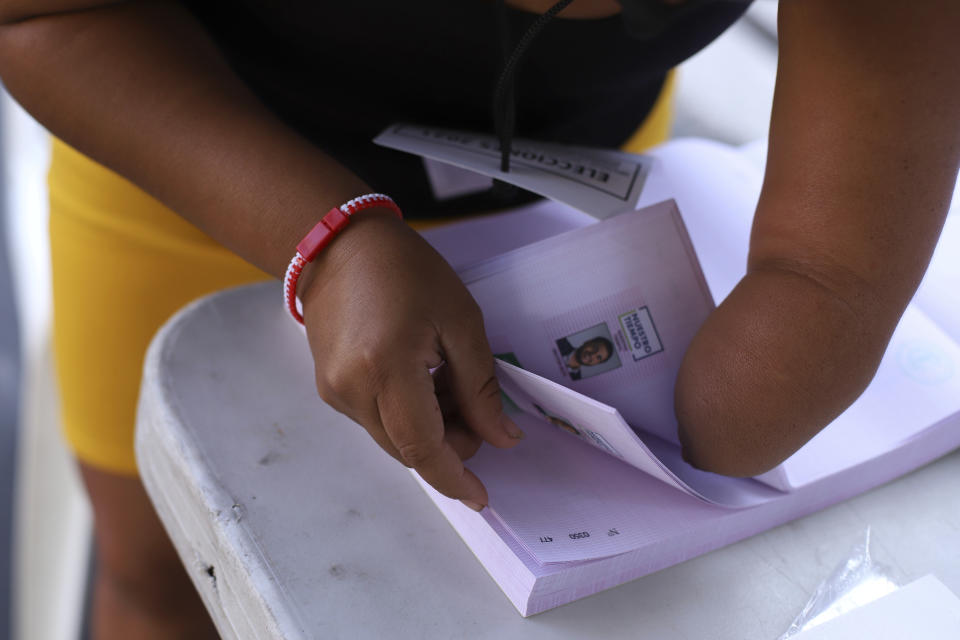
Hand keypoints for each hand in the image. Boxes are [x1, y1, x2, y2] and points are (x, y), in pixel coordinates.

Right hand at [298, 210, 523, 508]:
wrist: (340, 246)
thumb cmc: (407, 272)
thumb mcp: (460, 321)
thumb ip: (480, 388)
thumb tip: (500, 438)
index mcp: (386, 368)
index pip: (422, 447)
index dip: (454, 477)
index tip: (482, 498)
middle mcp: (351, 389)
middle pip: (407, 450)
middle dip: (449, 446)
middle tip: (476, 411)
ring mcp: (334, 392)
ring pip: (391, 439)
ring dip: (428, 431)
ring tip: (447, 384)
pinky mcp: (328, 388)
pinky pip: (375, 421)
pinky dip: (405, 416)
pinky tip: (421, 381)